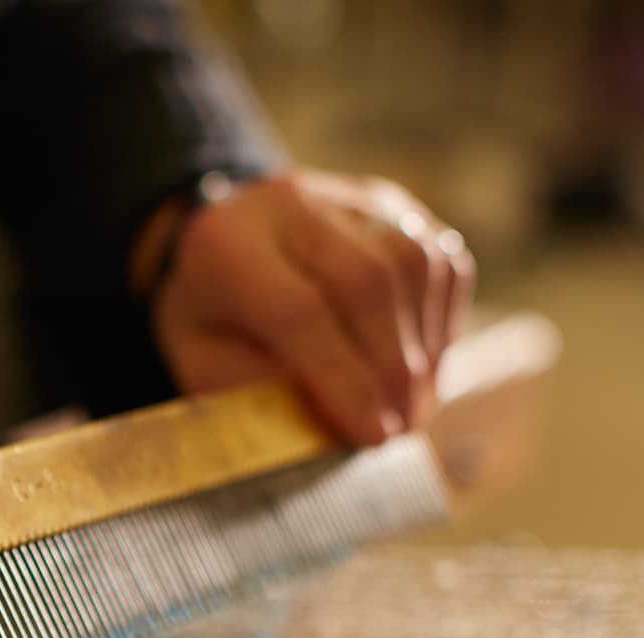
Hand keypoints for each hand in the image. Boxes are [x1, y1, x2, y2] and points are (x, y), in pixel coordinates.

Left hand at [139, 168, 475, 445]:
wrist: (214, 245)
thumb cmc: (207, 318)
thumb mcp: (204, 362)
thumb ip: (263, 389)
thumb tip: (343, 422)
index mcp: (226, 242)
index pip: (299, 310)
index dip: (345, 379)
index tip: (373, 436)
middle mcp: (289, 202)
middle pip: (367, 280)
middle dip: (393, 368)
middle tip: (402, 428)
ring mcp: (346, 194)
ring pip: (414, 262)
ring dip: (424, 346)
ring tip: (414, 403)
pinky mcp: (390, 202)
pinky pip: (439, 258)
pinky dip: (440, 318)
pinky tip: (425, 362)